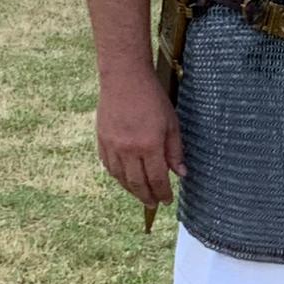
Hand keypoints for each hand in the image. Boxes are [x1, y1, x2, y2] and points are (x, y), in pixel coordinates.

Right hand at [96, 70, 185, 208]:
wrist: (124, 79)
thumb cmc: (152, 98)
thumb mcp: (171, 123)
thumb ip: (175, 151)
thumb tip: (181, 174)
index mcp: (149, 145)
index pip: (157, 179)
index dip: (163, 193)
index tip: (167, 201)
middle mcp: (128, 150)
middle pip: (137, 183)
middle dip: (147, 197)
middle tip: (153, 204)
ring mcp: (112, 146)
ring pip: (121, 178)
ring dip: (132, 190)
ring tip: (141, 195)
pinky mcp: (101, 141)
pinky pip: (109, 166)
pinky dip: (118, 176)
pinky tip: (125, 179)